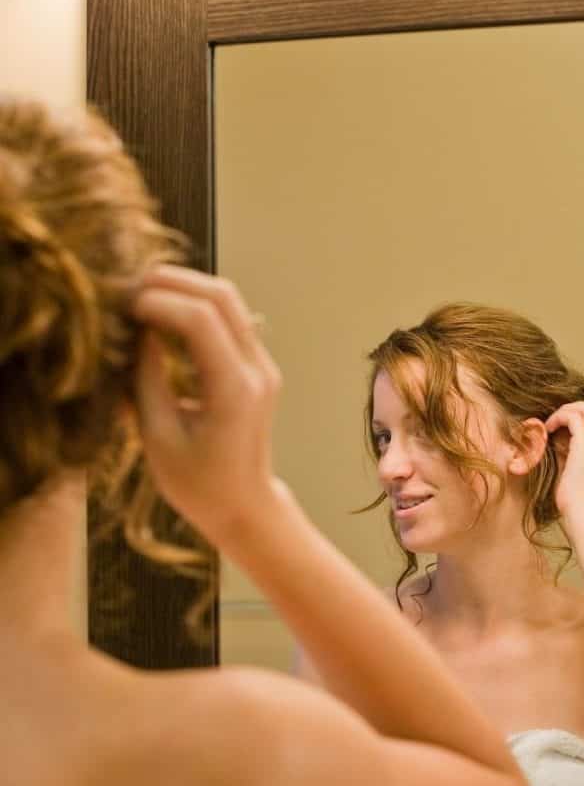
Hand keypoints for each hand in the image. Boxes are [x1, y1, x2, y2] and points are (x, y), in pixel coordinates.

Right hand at [130, 265, 281, 548]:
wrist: (245, 505)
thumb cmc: (199, 485)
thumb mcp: (158, 437)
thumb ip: (147, 380)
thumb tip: (135, 330)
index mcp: (235, 390)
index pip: (201, 320)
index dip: (157, 302)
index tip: (120, 306)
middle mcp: (257, 370)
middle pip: (222, 296)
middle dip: (172, 281)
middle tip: (126, 288)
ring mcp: (262, 365)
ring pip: (229, 300)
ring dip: (184, 288)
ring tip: (139, 297)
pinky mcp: (256, 365)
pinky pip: (229, 319)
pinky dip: (194, 306)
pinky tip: (161, 316)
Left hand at [544, 401, 583, 522]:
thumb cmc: (581, 505)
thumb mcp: (582, 474)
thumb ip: (575, 454)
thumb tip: (559, 439)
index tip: (569, 426)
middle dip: (578, 409)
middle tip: (560, 418)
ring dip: (568, 410)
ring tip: (552, 422)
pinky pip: (573, 417)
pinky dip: (559, 417)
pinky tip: (548, 428)